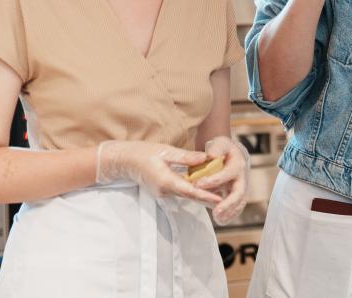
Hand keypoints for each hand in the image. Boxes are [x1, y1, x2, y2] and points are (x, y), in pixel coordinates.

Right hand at [95, 140, 220, 205]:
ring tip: (220, 194)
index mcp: (166, 181)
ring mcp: (163, 193)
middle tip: (226, 200)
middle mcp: (165, 190)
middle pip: (191, 196)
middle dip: (208, 198)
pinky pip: (181, 192)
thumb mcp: (166, 151)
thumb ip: (185, 157)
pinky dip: (193, 191)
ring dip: (201, 195)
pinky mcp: (163, 190)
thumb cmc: (144, 153)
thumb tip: (205, 158)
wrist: (125, 161)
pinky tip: (203, 188)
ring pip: (186, 195)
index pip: (190, 191)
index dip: (206, 195)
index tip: (219, 198)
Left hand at [195, 136, 250, 224]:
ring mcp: (242, 186)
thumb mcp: (219, 144)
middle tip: (216, 212)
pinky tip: (221, 221)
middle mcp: (242, 176)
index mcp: (237, 163)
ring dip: (230, 211)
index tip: (198, 185)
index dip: (213, 180)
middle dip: (228, 203)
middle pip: (239, 192)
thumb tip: (210, 155)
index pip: (227, 174)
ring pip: (240, 202)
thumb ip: (215, 149)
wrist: (229, 153)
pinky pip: (237, 206)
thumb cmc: (221, 148)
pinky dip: (231, 215)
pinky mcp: (238, 194)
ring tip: (218, 219)